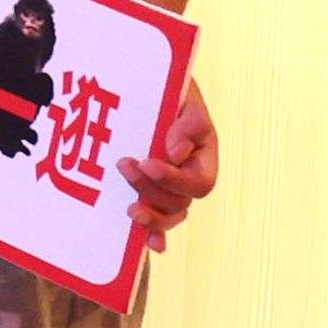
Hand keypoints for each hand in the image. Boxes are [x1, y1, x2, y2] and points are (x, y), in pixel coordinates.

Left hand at [122, 78, 219, 244]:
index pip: (199, 183)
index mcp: (203, 156)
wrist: (144, 84)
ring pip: (168, 215)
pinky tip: (150, 244)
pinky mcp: (146, 189)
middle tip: (124, 165)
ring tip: (128, 208)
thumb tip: (176, 154)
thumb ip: (187, 123)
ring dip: (150, 215)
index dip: (174, 180)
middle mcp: (188, 176)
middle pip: (179, 203)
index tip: (148, 162)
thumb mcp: (183, 97)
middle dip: (151, 191)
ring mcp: (168, 186)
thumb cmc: (168, 90)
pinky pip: (155, 218)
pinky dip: (154, 233)